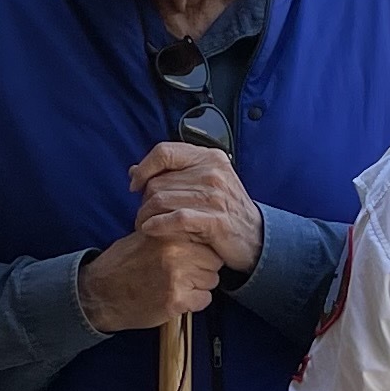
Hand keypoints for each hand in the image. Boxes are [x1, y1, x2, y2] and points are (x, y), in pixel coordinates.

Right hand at [78, 227, 224, 330]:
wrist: (101, 293)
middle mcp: (174, 251)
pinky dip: (194, 303)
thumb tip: (200, 225)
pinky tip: (176, 299)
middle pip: (214, 260)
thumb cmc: (123, 265)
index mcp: (169, 232)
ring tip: (177, 286)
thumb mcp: (145, 235)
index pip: (207, 238)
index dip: (201, 250)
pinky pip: (204, 300)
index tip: (191, 256)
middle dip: (203, 269)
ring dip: (199, 286)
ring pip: (212, 281)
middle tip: (183, 275)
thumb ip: (172, 230)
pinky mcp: (176, 300)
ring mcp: (176, 276)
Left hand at [129, 141, 263, 275]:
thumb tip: (134, 171)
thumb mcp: (204, 184)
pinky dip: (157, 225)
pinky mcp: (215, 220)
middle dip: (143, 201)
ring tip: (144, 226)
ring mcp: (215, 196)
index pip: (164, 152)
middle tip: (142, 215)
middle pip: (159, 181)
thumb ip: (172, 174)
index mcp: (209, 158)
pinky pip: (175, 219)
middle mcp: (212, 172)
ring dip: (145, 216)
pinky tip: (150, 230)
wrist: (255, 238)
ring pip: (161, 200)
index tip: (135, 185)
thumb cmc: (225, 211)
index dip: (144, 168)